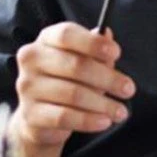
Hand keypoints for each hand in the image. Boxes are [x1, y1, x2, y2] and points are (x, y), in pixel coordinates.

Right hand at [9, 23, 135, 148]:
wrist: (39, 118)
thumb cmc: (66, 82)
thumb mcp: (83, 62)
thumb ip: (95, 51)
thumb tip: (108, 35)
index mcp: (45, 40)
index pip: (66, 34)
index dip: (93, 43)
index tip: (117, 53)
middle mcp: (32, 60)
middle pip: (75, 65)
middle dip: (107, 78)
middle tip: (128, 89)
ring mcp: (27, 87)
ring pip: (73, 94)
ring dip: (103, 104)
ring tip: (121, 111)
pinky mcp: (30, 114)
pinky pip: (65, 117)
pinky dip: (88, 120)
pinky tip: (104, 121)